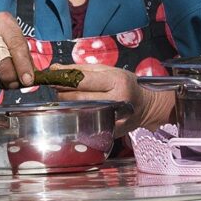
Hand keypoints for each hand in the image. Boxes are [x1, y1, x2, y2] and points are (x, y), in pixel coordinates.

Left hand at [58, 62, 174, 128]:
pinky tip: (79, 110)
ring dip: (68, 103)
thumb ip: (82, 70)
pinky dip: (78, 115)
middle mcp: (116, 101)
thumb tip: (55, 69)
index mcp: (117, 82)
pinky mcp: (110, 131)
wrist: (147, 106)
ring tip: (69, 96)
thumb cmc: (127, 84)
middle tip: (57, 87)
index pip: (83, 81)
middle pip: (78, 98)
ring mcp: (114, 119)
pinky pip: (86, 123)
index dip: (64, 79)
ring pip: (79, 112)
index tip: (52, 77)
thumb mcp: (109, 70)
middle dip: (63, 92)